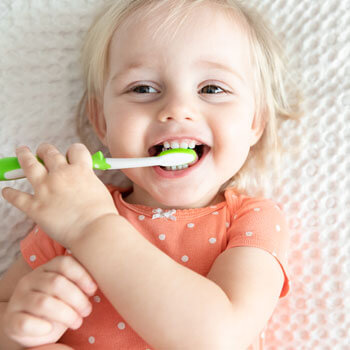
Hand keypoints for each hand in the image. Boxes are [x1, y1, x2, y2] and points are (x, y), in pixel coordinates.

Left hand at [1, 143, 118, 247]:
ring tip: (21, 152)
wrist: (95, 231)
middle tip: (42, 152)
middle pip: (49, 153)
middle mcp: (61, 175)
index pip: (75, 149)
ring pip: (29, 165)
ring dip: (23, 156)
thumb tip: (83, 180)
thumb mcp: (100, 189)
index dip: (73, 151)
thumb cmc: (102, 215)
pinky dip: (10, 194)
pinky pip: (17, 197)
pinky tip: (7, 191)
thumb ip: (88, 181)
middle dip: (45, 150)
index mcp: (80, 170)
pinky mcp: (35, 207)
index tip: (70, 155)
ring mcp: (46, 190)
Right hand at [3, 256, 96, 347]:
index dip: (82, 276)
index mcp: (47, 268)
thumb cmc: (58, 303)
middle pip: (57, 283)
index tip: (93, 290)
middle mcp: (30, 279)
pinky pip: (25, 322)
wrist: (30, 324)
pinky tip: (51, 329)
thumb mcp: (69, 289)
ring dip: (66, 314)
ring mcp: (18, 299)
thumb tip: (96, 285)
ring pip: (44, 303)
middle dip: (77, 299)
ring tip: (77, 322)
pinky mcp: (11, 319)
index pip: (65, 263)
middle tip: (87, 311)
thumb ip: (80, 282)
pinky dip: (42, 327)